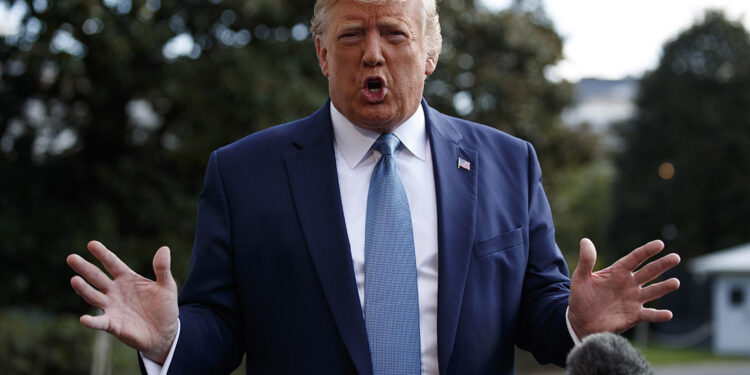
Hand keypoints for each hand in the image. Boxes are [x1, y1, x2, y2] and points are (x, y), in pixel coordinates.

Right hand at [67, 241, 178, 363]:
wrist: (165, 332)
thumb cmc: (164, 307)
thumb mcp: (167, 286)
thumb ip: (162, 268)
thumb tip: (164, 248)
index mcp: (127, 279)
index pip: (112, 263)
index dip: (103, 254)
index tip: (91, 244)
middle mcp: (115, 291)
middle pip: (97, 277)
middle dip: (84, 268)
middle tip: (71, 257)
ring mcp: (112, 307)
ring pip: (94, 296)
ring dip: (84, 289)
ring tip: (74, 280)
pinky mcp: (113, 324)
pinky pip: (100, 322)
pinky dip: (92, 321)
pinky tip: (84, 319)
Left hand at [568, 238, 679, 338]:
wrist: (581, 322)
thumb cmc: (581, 298)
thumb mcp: (581, 278)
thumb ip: (586, 260)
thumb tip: (585, 241)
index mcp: (617, 272)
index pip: (635, 258)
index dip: (646, 251)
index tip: (659, 244)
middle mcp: (629, 284)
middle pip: (649, 272)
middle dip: (662, 265)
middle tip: (675, 257)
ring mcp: (633, 300)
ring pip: (653, 291)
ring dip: (664, 287)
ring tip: (675, 282)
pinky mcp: (634, 316)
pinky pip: (649, 315)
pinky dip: (658, 315)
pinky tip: (668, 314)